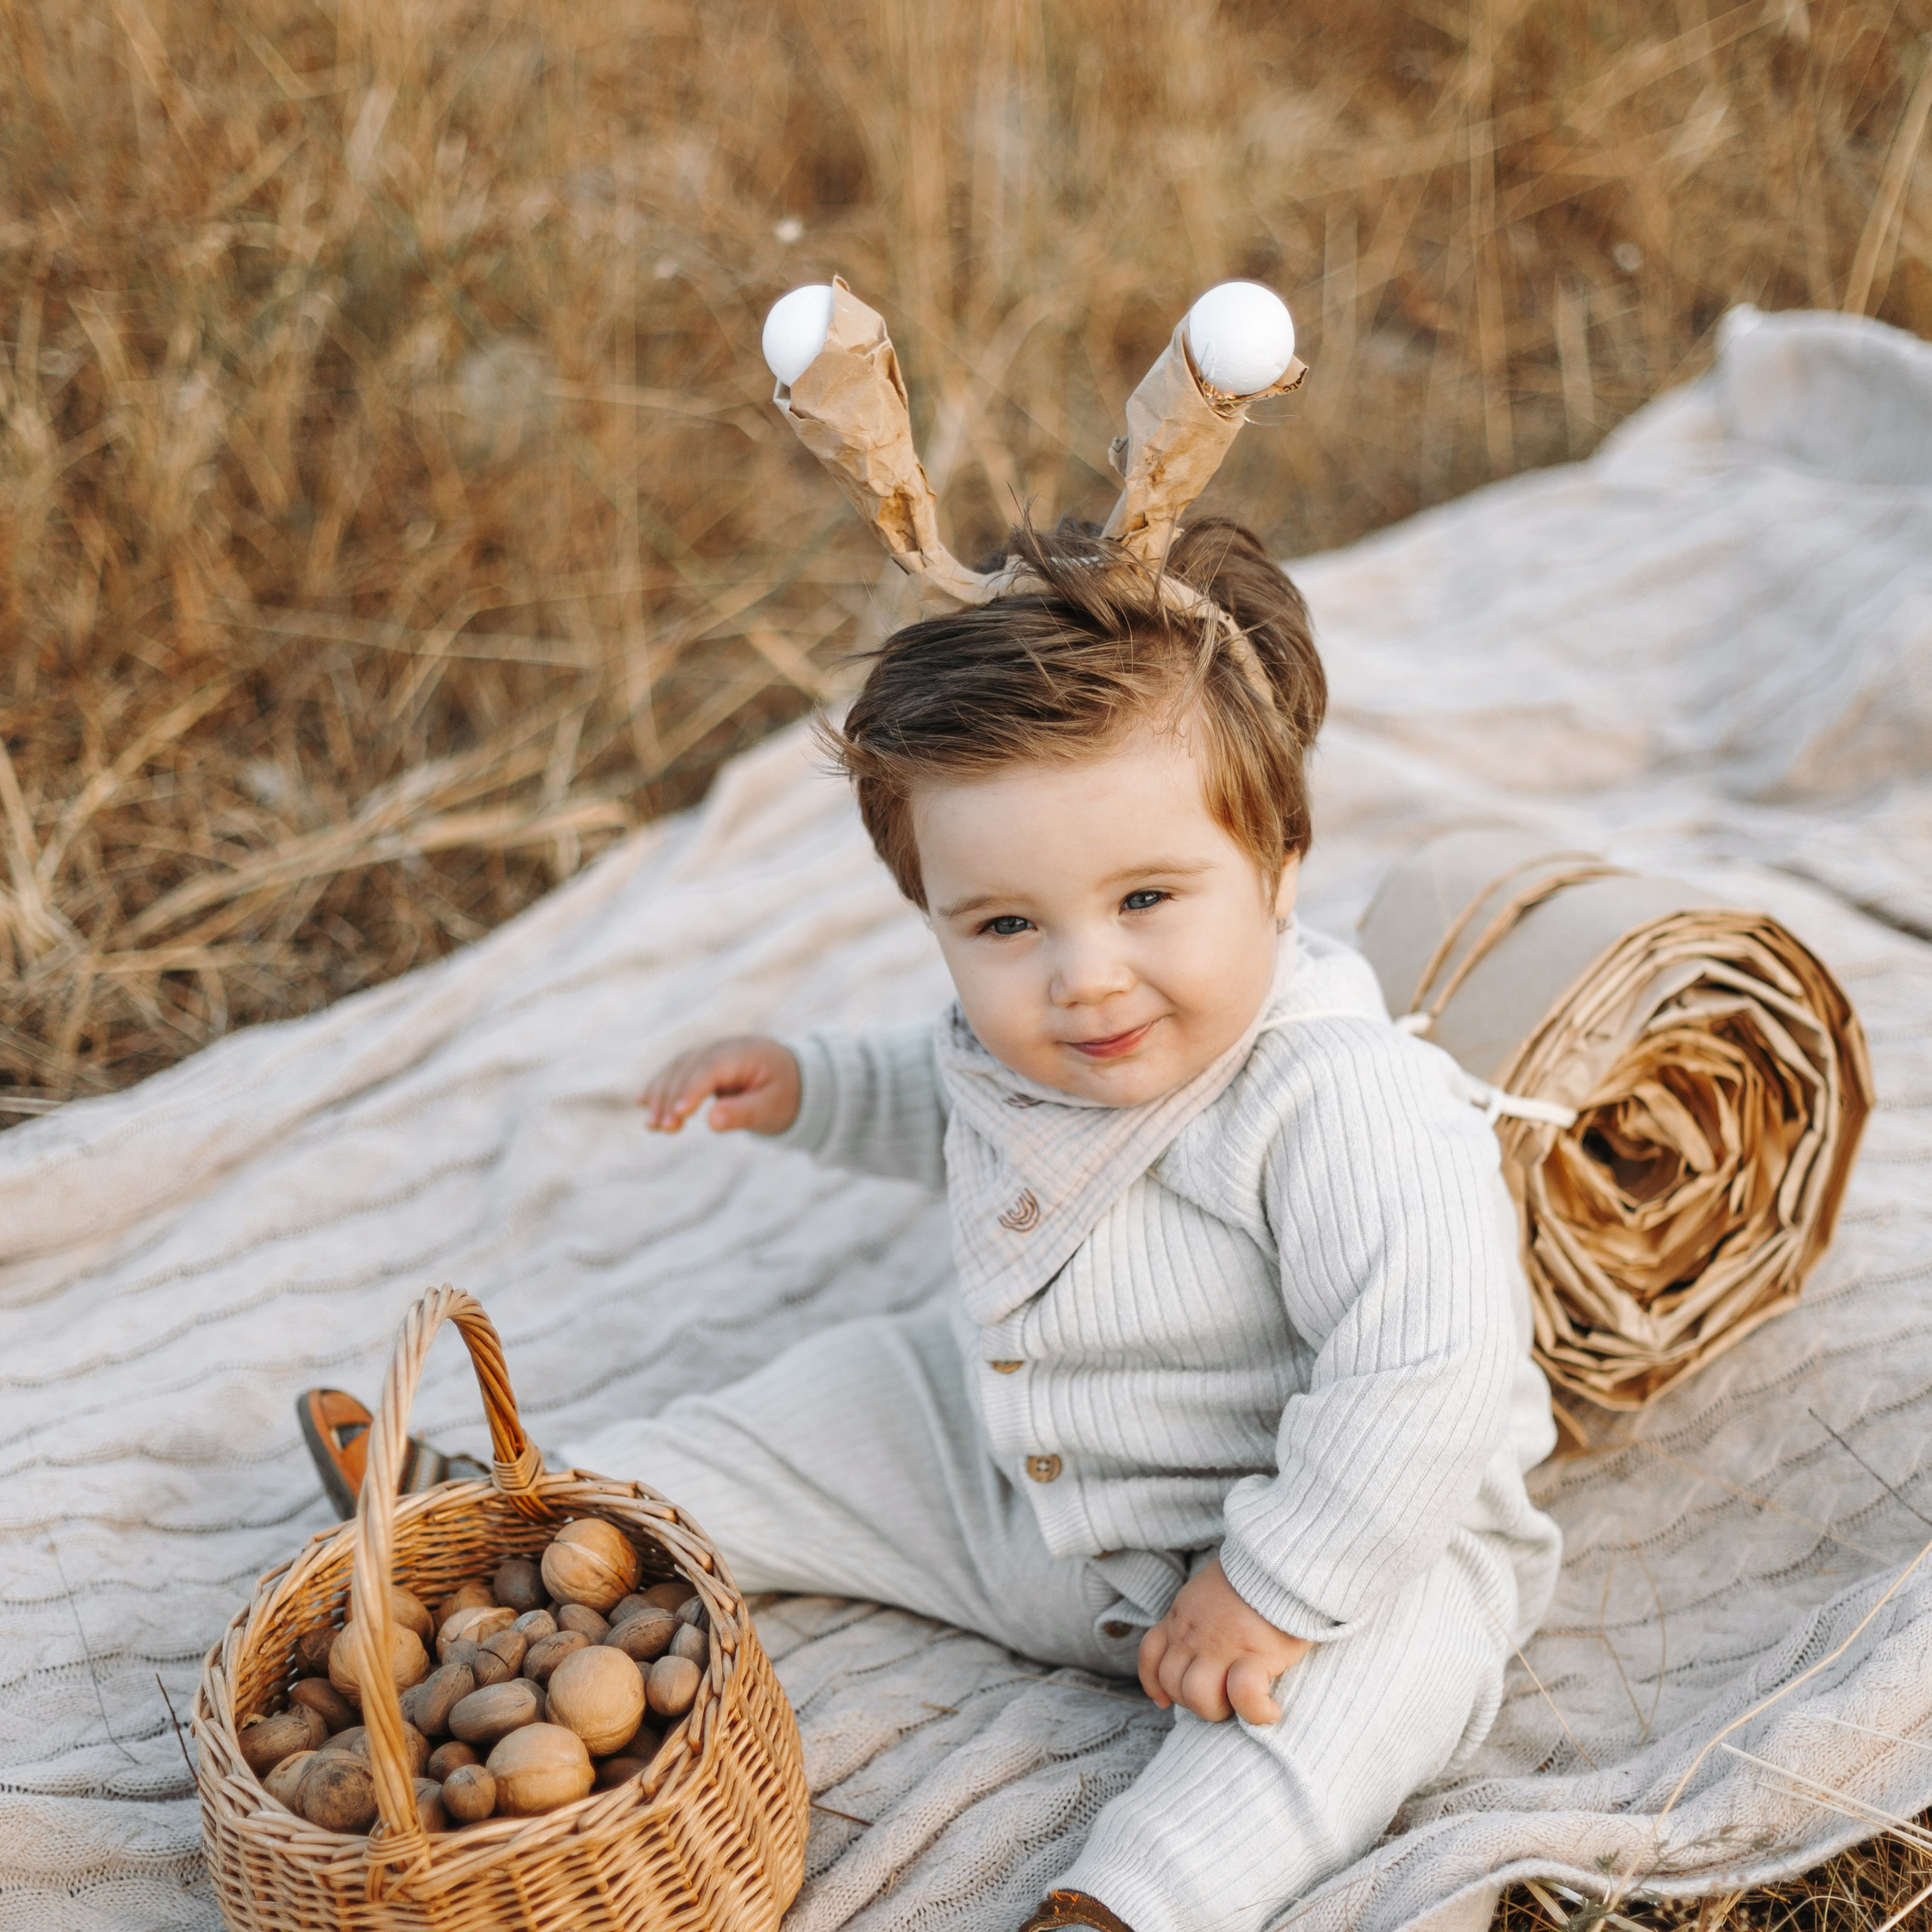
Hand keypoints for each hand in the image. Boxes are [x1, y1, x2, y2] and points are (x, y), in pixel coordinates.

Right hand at [639, 1036, 801, 1135]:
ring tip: (651, 1125)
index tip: (679, 1115)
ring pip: (678, 1068)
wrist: (793, 1078)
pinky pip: (677, 1071)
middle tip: (662, 1129)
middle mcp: (723, 1047)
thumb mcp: (772, 1107)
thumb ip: (744, 1113)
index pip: (712, 1068)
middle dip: (672, 1097)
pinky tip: (643, 1103)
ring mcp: (710, 1052)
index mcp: (746, 1053)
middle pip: (689, 1067)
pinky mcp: (702, 1063)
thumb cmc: (784, 1094)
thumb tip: (712, 1121)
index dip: (692, 1089)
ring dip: (660, 1095)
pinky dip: (660, 1087)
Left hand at [1138, 1558, 1309, 1725]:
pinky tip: (1271, 1710)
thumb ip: (1199, 1613)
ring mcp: (1222, 1645)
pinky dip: (1257, 1712)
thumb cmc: (1255, 1575)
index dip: (1155, 1683)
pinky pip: (1244, 1697)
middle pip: (1172, 1683)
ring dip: (1219, 1710)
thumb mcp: (1210, 1587)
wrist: (1282, 1557)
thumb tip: (1200, 1639)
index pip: (1151, 1654)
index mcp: (1182, 1615)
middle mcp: (1194, 1632)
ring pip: (1198, 1696)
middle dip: (1192, 1701)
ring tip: (1240, 1704)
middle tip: (1221, 1698)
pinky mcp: (1256, 1654)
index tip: (1164, 1699)